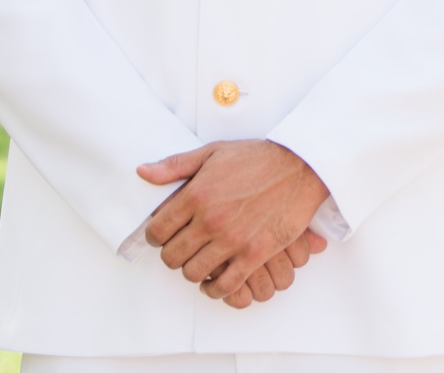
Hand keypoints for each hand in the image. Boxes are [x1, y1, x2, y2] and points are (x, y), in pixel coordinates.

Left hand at [137, 140, 332, 304]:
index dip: (156, 237)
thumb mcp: (213, 153)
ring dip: (193, 270)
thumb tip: (143, 173)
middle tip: (182, 249)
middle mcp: (210, 220)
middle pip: (172, 257)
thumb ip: (174, 165)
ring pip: (194, 273)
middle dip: (173, 255)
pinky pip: (225, 285)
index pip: (157, 231)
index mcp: (196, 195)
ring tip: (200, 262)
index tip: (165, 236)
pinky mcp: (255, 253)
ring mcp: (233, 239)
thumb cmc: (258, 158)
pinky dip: (216, 289)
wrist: (301, 166)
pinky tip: (216, 281)